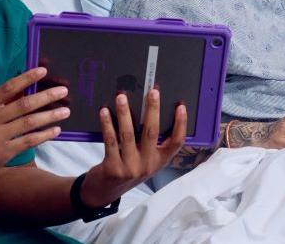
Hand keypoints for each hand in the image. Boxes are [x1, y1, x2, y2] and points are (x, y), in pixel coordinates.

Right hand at [0, 68, 70, 188]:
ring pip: (29, 122)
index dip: (27, 78)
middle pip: (23, 104)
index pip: (8, 87)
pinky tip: (56, 130)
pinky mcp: (2, 153)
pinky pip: (28, 141)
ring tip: (65, 111)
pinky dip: (44, 135)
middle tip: (63, 91)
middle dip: (46, 96)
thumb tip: (22, 92)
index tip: (43, 71)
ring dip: (50, 115)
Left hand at [77, 89, 187, 207]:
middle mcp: (148, 165)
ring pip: (128, 134)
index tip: (180, 106)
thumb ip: (149, 142)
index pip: (177, 143)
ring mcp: (130, 168)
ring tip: (121, 97)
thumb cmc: (127, 169)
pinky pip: (110, 141)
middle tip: (152, 91)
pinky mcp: (113, 169)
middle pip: (152, 133)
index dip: (180, 124)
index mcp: (159, 161)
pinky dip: (107, 125)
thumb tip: (149, 109)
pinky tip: (104, 112)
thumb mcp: (144, 160)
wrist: (104, 192)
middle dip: (153, 109)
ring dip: (124, 113)